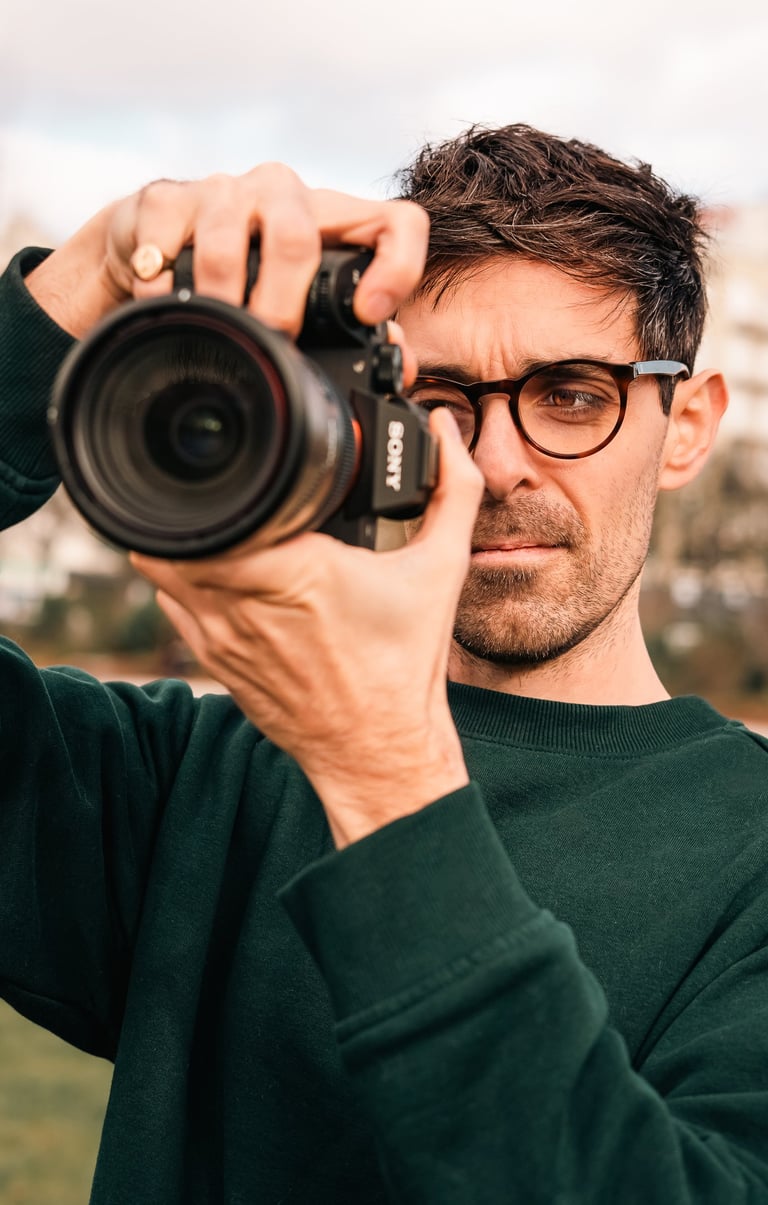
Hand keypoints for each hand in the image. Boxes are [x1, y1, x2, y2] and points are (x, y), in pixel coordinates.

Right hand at [23, 163, 428, 349]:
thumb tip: (397, 368)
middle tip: (271, 338)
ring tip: (218, 327)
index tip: (369, 314)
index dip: (396, 265)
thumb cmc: (245, 277)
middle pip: (297, 235)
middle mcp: (282, 195)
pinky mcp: (166, 198)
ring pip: (227, 236)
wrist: (156, 245)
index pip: (395, 223)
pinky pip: (167, 236)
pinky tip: (167, 302)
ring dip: (222, 295)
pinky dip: (164, 282)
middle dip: (281, 301)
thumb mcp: (302, 302)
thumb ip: (352, 334)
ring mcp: (223, 191)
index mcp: (332, 222)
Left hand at [132, 410, 483, 848]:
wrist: (378, 747)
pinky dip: (187, 583)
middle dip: (206, 504)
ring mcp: (220, 633)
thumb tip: (445, 428)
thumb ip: (454, 490)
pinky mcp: (211, 659)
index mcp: (297, 568)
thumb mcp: (442, 569)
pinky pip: (172, 603)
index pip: (223, 505)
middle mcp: (244, 600)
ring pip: (164, 565)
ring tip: (227, 532)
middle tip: (241, 498)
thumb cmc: (405, 664)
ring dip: (188, 542)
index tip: (258, 476)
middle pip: (184, 526)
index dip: (230, 481)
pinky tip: (223, 578)